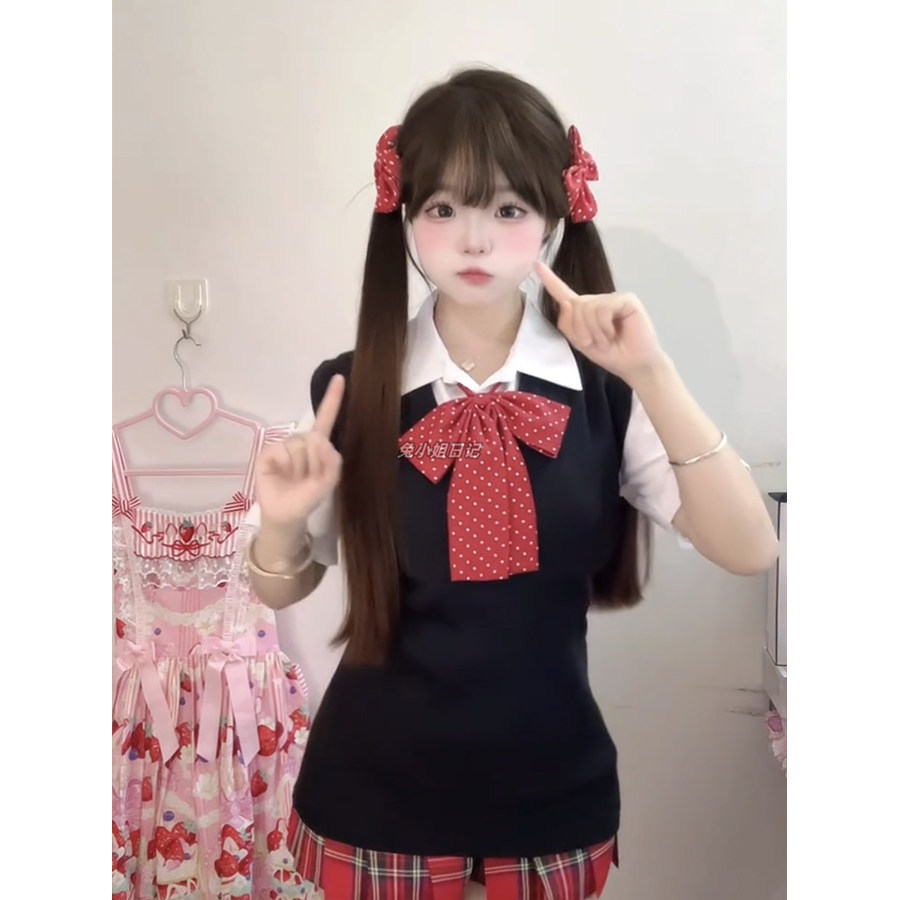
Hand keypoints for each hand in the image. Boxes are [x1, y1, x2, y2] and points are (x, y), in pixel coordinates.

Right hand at [254, 374, 344, 533]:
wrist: (286, 515)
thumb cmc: (307, 497)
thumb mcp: (327, 482)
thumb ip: (332, 462)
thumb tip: (320, 440)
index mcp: (318, 445)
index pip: (326, 418)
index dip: (333, 398)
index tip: (340, 377)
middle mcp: (301, 440)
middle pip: (313, 439)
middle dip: (313, 462)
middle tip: (306, 479)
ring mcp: (283, 446)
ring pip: (297, 446)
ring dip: (299, 467)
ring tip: (294, 479)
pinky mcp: (268, 453)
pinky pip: (280, 451)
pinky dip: (284, 466)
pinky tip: (280, 475)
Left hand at [534, 260, 667, 383]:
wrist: (634, 365)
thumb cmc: (610, 354)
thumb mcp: (581, 342)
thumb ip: (569, 324)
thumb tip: (567, 302)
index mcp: (583, 309)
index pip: (563, 292)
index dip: (549, 279)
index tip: (535, 264)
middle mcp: (596, 300)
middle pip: (573, 307)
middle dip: (580, 330)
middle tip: (594, 343)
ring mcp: (612, 298)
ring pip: (587, 308)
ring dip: (594, 332)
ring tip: (606, 340)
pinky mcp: (626, 299)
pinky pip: (603, 309)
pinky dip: (604, 326)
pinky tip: (614, 333)